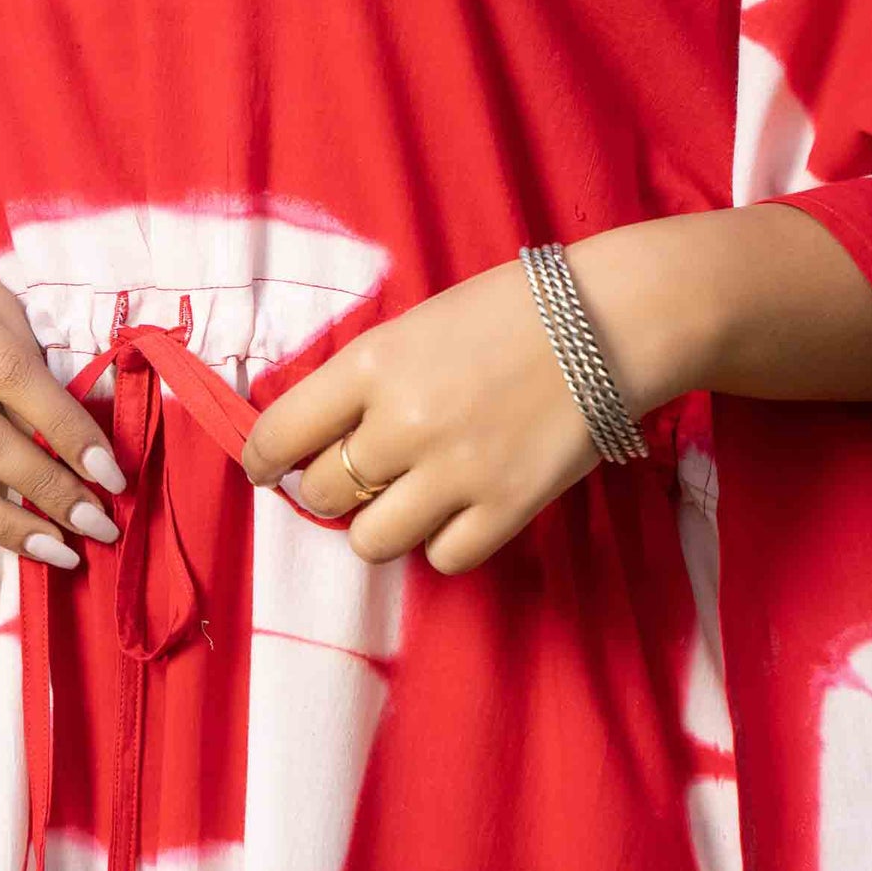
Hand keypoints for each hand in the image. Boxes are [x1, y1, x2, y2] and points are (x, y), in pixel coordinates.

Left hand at [241, 253, 620, 575]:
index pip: (279, 433)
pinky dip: (442, 541)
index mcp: (372, 364)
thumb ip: (363, 381)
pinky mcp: (505, 508)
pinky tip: (457, 510)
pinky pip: (442, 558)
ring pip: (370, 540)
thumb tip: (316, 434)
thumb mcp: (415, 326)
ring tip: (406, 498)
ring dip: (379, 524)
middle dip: (328, 488)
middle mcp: (402, 423)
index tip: (266, 469)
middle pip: (321, 492)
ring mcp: (454, 472)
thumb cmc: (509, 312)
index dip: (262, 459)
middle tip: (356, 475)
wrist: (608, 321)